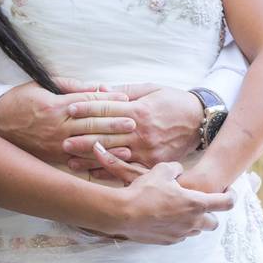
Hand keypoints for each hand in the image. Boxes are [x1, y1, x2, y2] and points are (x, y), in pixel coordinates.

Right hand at [0, 77, 134, 163]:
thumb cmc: (20, 101)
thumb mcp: (42, 86)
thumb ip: (70, 86)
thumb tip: (97, 86)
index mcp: (56, 105)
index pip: (88, 101)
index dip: (108, 99)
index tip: (125, 97)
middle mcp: (58, 125)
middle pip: (92, 123)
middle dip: (115, 122)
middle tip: (135, 121)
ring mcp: (56, 143)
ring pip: (87, 144)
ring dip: (110, 144)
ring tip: (129, 143)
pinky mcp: (54, 157)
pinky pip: (78, 160)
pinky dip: (95, 161)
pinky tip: (109, 160)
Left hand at [62, 83, 202, 177]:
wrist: (201, 121)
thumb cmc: (174, 102)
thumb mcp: (151, 89)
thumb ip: (124, 92)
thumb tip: (99, 89)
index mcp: (140, 110)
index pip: (107, 109)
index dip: (87, 108)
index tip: (69, 109)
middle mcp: (142, 131)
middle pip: (106, 134)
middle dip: (82, 137)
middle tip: (61, 141)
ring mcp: (148, 149)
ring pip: (114, 154)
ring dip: (91, 158)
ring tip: (71, 160)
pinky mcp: (154, 162)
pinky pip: (129, 169)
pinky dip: (111, 172)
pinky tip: (94, 173)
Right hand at [98, 149, 235, 244]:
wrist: (122, 214)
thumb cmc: (144, 191)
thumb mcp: (162, 170)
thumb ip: (176, 169)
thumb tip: (179, 171)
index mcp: (197, 204)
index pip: (227, 203)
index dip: (232, 196)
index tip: (228, 191)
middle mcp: (193, 221)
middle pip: (214, 223)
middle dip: (212, 214)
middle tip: (202, 204)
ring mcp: (181, 233)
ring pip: (197, 230)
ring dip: (195, 222)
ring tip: (182, 211)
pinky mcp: (168, 241)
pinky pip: (181, 235)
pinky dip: (180, 228)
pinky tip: (168, 219)